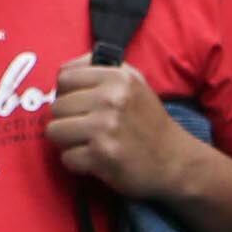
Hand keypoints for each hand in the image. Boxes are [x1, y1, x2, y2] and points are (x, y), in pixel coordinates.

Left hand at [47, 58, 199, 198]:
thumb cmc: (148, 121)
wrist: (176, 161)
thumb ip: (98, 69)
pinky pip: (66, 157)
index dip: (68, 93)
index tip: (82, 105)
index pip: (64, 77)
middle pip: (56, 107)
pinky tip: (97, 159)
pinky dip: (79, 163)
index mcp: (118, 77)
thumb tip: (62, 75)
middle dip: (68, 120)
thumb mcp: (133, 82)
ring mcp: (105, 128)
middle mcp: (111, 99)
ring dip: (69, 142)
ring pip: (55, 131)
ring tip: (91, 143)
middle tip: (90, 128)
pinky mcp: (102, 156)